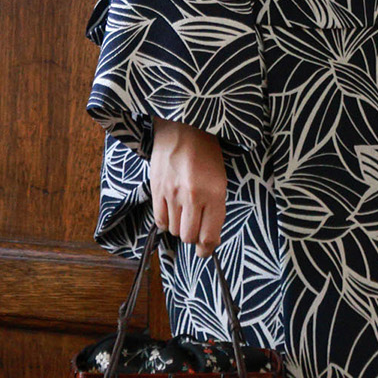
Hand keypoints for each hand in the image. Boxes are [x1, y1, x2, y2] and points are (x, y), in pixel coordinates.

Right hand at [151, 116, 225, 257]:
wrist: (183, 126)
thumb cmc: (206, 152)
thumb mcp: (220, 179)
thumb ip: (215, 208)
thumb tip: (208, 236)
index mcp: (214, 194)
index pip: (209, 236)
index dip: (208, 249)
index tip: (206, 250)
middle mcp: (193, 196)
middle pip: (189, 237)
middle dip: (194, 237)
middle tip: (196, 228)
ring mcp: (172, 193)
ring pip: (173, 230)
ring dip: (179, 227)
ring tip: (184, 213)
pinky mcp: (156, 189)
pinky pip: (159, 220)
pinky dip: (166, 221)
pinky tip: (171, 211)